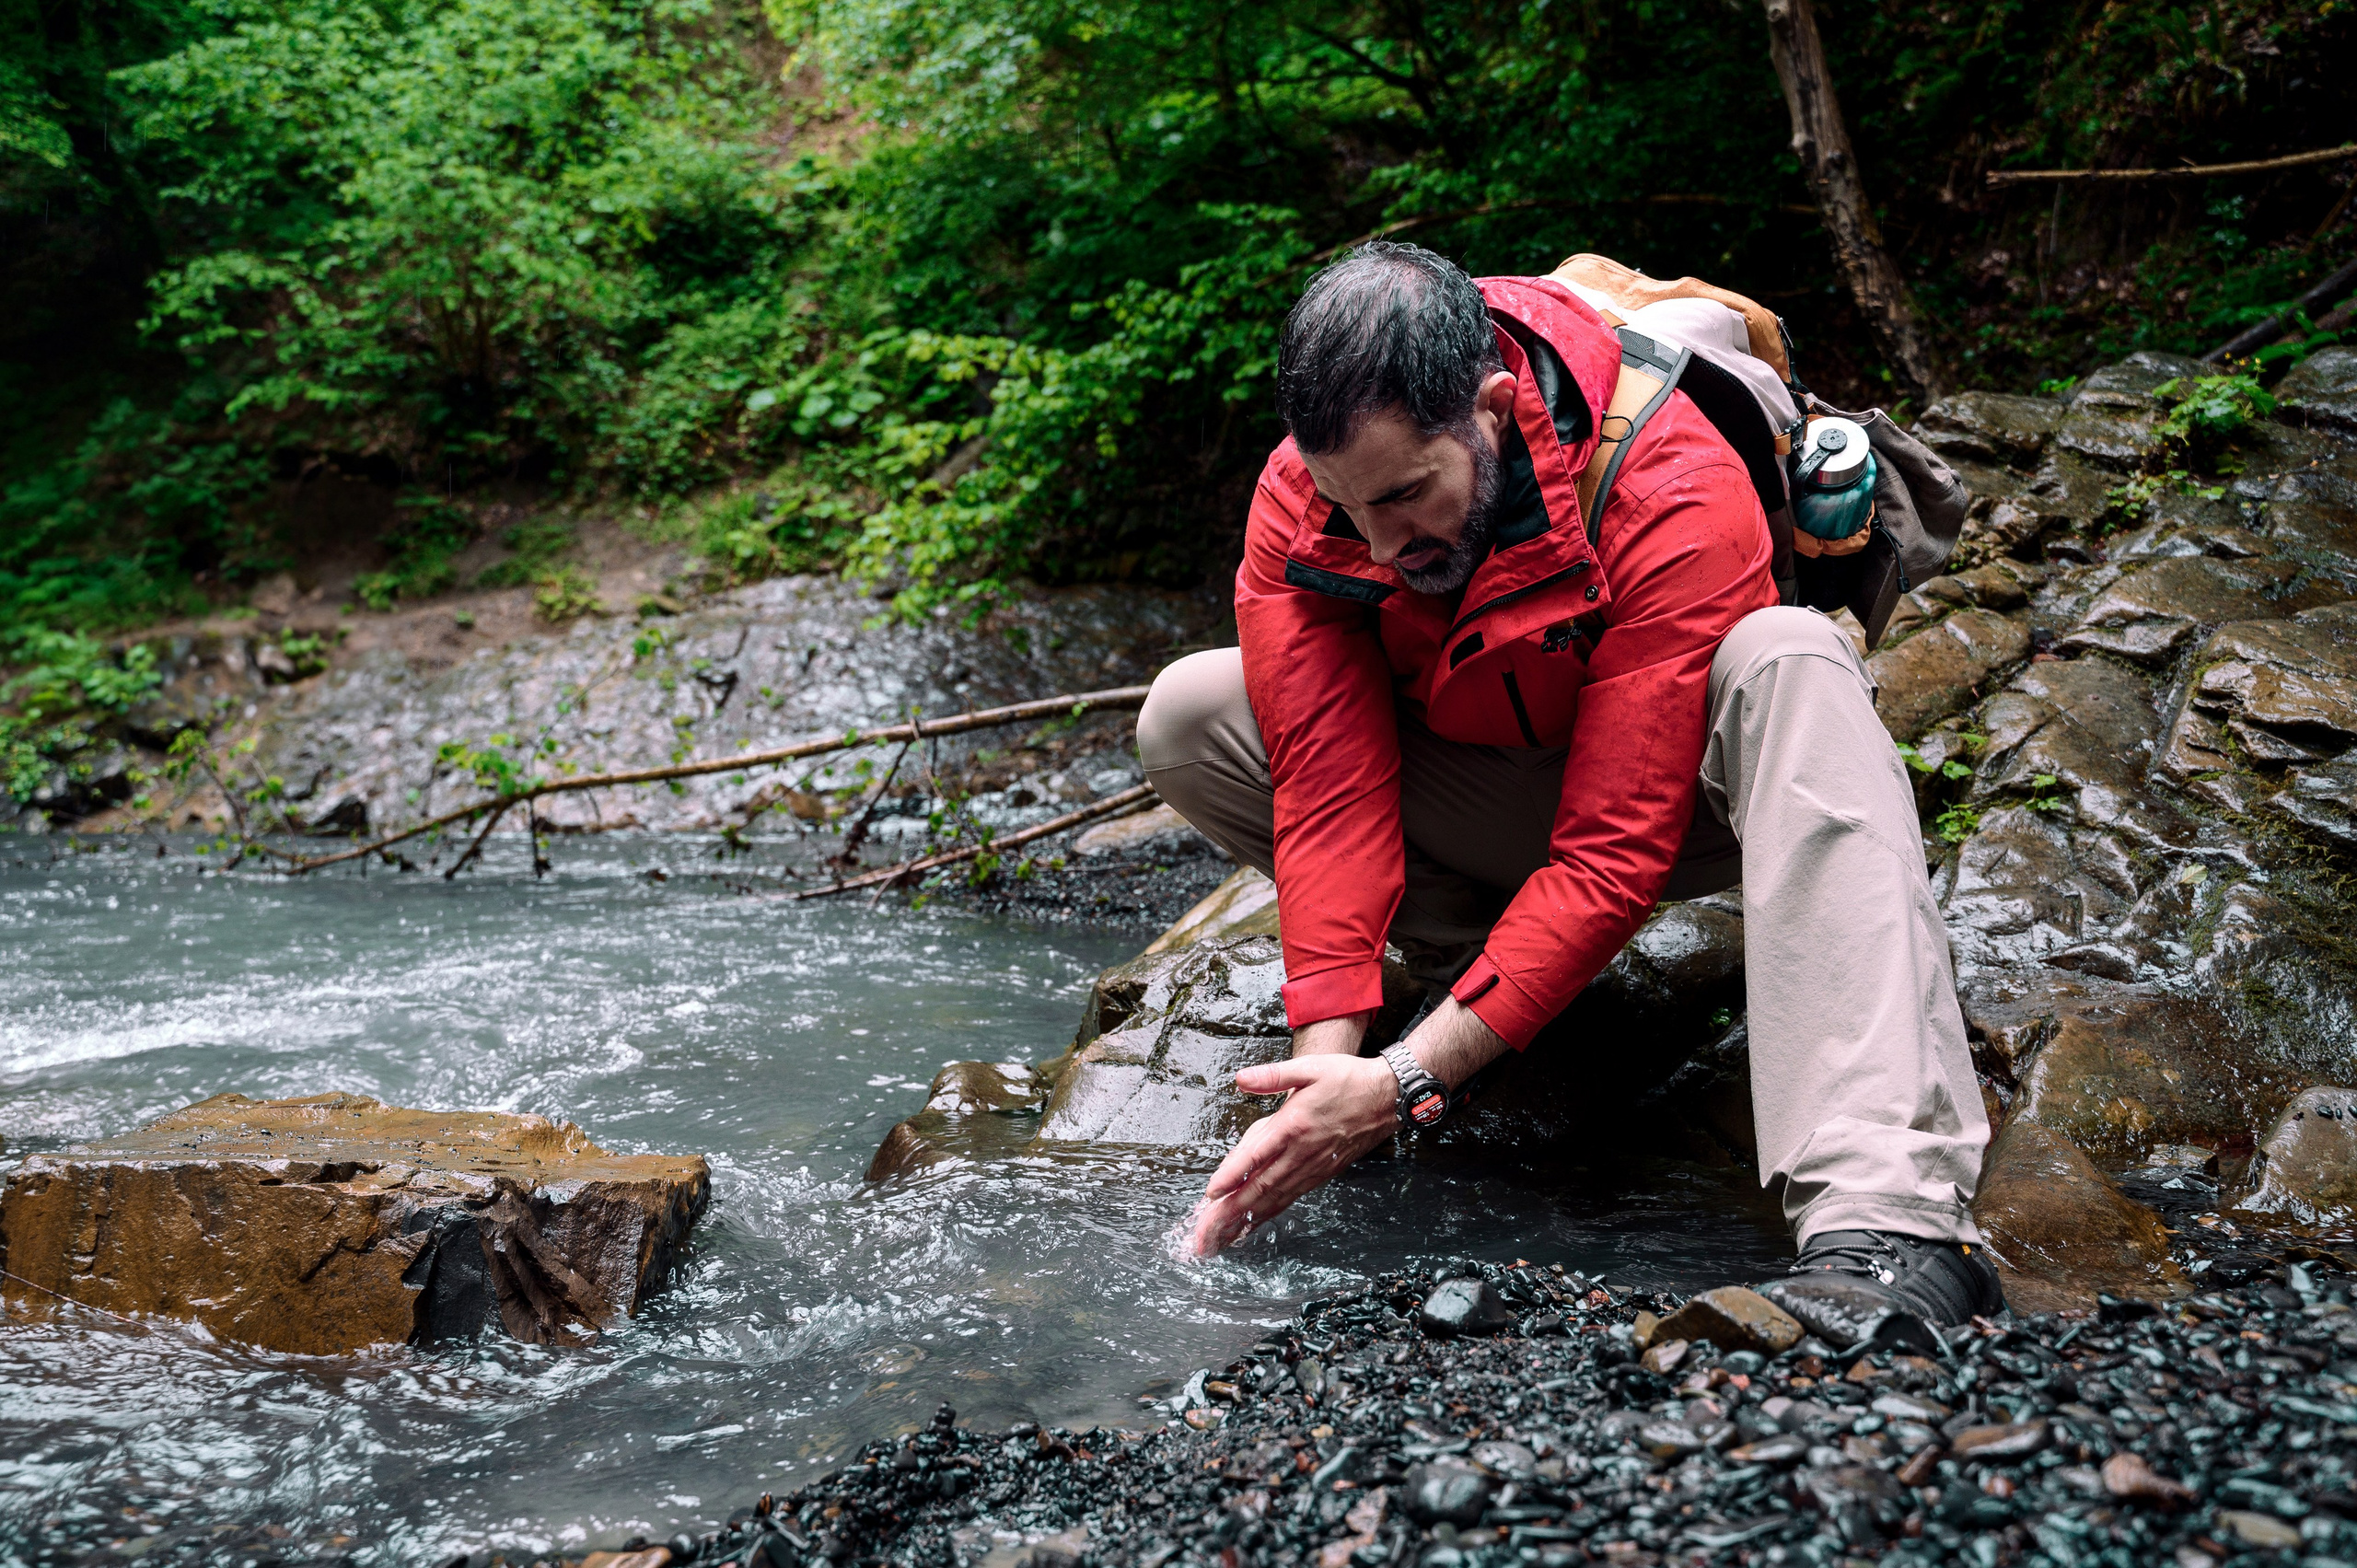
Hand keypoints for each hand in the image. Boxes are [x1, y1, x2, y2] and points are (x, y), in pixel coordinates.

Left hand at [1187, 1053, 1396, 1255]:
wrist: (1388, 1098)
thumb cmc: (1348, 1079)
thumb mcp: (1310, 1068)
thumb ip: (1273, 1075)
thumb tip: (1241, 1078)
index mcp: (1294, 1125)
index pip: (1257, 1155)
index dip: (1232, 1174)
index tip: (1211, 1194)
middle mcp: (1302, 1152)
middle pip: (1260, 1188)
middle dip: (1229, 1214)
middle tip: (1204, 1237)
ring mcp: (1312, 1167)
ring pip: (1273, 1200)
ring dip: (1244, 1221)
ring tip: (1219, 1240)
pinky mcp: (1321, 1174)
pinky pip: (1288, 1198)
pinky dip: (1267, 1214)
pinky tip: (1251, 1224)